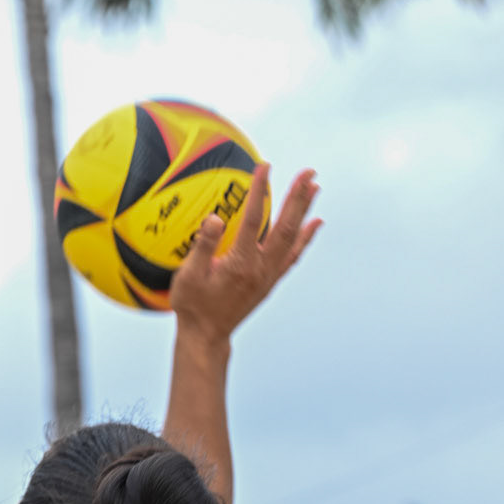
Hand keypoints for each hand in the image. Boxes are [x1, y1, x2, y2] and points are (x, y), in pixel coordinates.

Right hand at [170, 166, 320, 345]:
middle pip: (285, 226)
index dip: (259, 191)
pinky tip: (314, 224)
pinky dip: (305, 238)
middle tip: (309, 172)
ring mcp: (269, 275)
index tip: (264, 167)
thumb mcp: (188, 277)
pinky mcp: (271, 281)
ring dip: (305, 211)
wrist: (207, 336)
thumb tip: (215, 219)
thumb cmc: (193, 305)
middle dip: (297, 196)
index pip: (252, 219)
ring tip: (315, 187)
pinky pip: (293, 255)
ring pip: (293, 238)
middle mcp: (261, 268)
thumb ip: (203, 247)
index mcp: (240, 263)